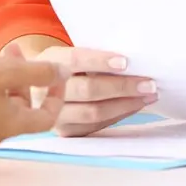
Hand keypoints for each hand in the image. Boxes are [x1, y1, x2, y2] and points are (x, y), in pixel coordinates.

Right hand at [0, 40, 157, 136]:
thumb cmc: (65, 66)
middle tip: (149, 83)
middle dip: (122, 87)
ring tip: (149, 96)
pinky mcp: (65, 131)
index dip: (99, 61)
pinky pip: (96, 126)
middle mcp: (46, 90)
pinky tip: (135, 105)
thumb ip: (92, 54)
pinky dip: (119, 115)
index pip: (75, 60)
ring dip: (126, 104)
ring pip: (94, 113)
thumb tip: (133, 60)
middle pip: (88, 90)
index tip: (126, 61)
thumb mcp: (69, 53)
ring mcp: (54, 114)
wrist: (36, 88)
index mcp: (48, 62)